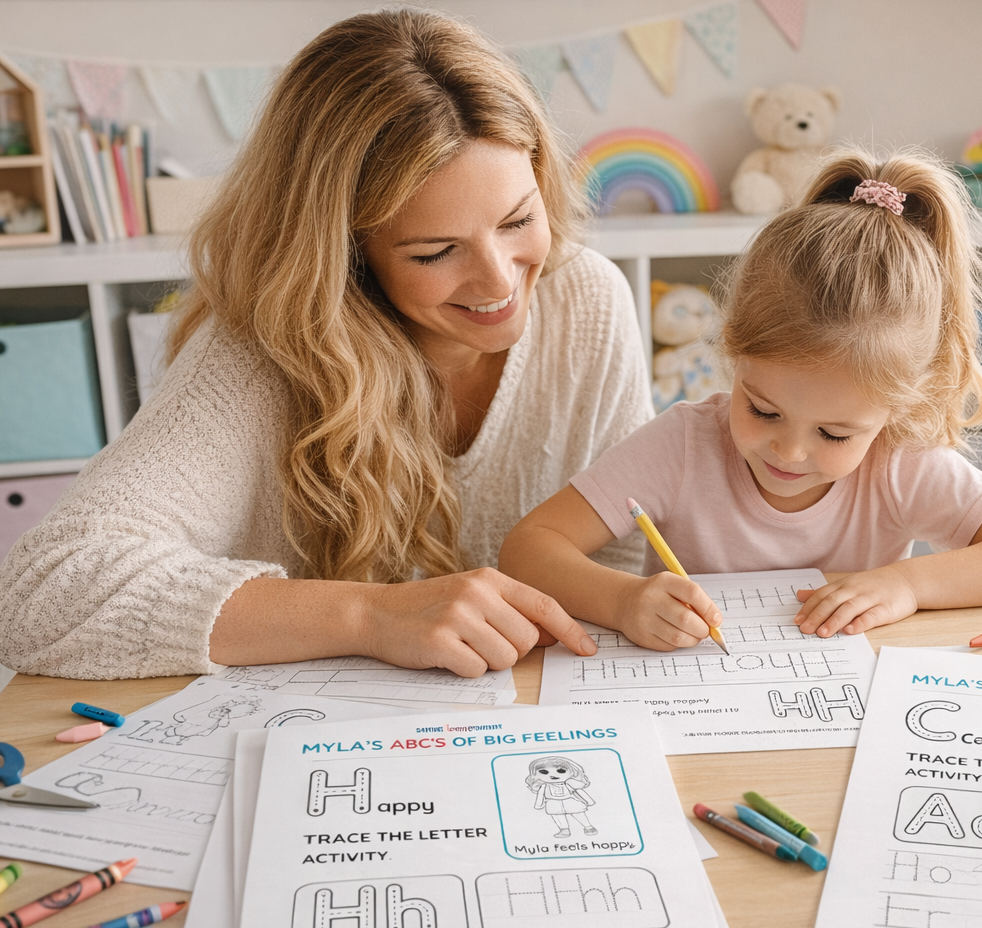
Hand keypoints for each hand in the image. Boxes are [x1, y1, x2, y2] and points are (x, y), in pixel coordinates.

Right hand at [362, 568, 595, 676]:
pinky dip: (464, 671)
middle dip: (510, 651)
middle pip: (527, 640)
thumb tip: (551, 635)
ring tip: (461, 648)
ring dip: (487, 663)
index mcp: (489, 579)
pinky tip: (445, 656)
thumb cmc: (427, 608)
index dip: (570, 629)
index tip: (587, 649)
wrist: (375, 612)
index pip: (543, 604)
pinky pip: (477, 671)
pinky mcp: (440, 640)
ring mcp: (458, 615)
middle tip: (480, 644)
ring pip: (506, 659)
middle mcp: (477, 593)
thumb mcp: (470, 596)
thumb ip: (508, 610)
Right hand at [614, 572, 721, 650]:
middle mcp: (650, 598)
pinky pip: (668, 646)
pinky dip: (679, 644)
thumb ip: (695, 600)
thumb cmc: (659, 594)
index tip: (716, 620)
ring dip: (693, 640)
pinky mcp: (641, 636)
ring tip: (693, 635)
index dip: (709, 608)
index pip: (692, 593)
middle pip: (686, 619)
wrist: (625, 601)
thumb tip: (716, 623)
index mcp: (663, 581)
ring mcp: (643, 619)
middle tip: (705, 630)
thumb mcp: (674, 587)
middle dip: (703, 629)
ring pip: (678, 637)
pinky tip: (676, 636)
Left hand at [794, 566, 917, 636]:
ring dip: (835, 621)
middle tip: (805, 629)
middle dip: (817, 616)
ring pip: (849, 608)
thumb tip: (800, 595)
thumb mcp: (846, 584)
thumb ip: (824, 592)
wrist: (906, 580)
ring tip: (823, 633)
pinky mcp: (886, 608)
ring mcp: (870, 598)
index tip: (797, 621)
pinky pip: (872, 615)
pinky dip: (860, 623)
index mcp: (843, 585)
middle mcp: (854, 590)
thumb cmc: (872, 585)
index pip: (822, 596)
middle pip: (832, 602)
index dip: (809, 608)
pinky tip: (850, 630)